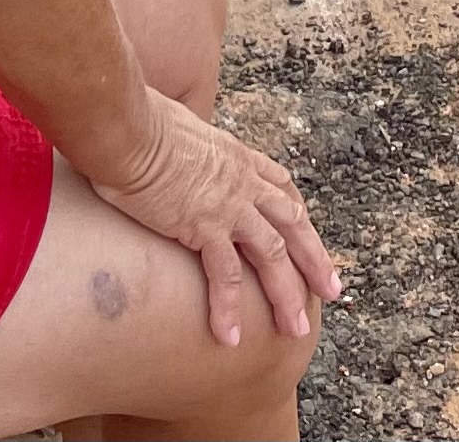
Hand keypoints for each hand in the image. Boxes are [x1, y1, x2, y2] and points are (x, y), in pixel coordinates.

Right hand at [89, 92, 340, 348]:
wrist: (126, 127)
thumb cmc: (136, 121)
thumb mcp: (175, 125)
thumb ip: (184, 142)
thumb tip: (169, 143)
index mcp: (237, 156)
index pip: (281, 187)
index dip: (298, 215)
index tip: (309, 238)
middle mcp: (243, 180)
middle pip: (292, 224)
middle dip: (314, 259)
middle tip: (332, 290)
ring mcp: (229, 204)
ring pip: (273, 255)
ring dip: (287, 295)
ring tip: (297, 330)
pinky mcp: (204, 226)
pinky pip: (226, 275)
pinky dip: (230, 308)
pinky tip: (230, 337)